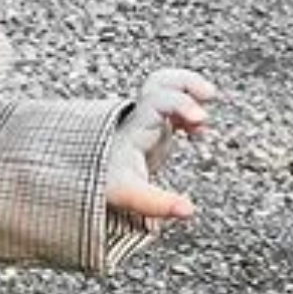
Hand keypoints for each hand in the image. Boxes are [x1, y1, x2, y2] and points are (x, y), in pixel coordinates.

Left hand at [106, 68, 218, 225]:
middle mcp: (140, 118)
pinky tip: (197, 131)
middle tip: (209, 96)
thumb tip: (189, 211)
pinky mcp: (151, 128)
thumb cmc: (106, 185)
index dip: (182, 103)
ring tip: (204, 117)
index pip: (159, 101)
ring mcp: (145, 120)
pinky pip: (169, 107)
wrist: (83, 183)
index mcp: (136, 127)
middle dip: (186, 83)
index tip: (201, 119)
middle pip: (160, 82)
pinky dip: (186, 113)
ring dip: (187, 93)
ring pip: (164, 89)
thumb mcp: (132, 195)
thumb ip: (159, 203)